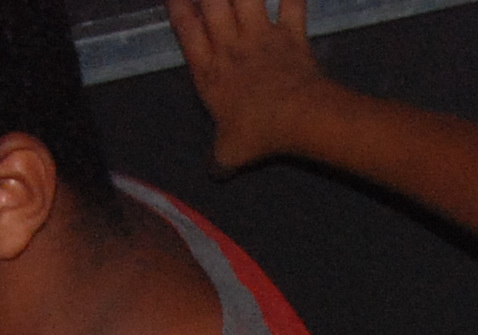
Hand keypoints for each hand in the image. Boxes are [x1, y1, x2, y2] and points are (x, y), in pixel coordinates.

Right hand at [167, 0, 334, 173]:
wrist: (299, 118)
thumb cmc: (260, 133)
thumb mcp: (231, 152)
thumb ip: (220, 159)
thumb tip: (214, 173)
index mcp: (208, 69)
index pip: (185, 28)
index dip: (178, 6)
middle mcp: (230, 45)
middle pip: (211, 1)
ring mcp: (261, 35)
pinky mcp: (290, 34)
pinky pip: (292, 4)